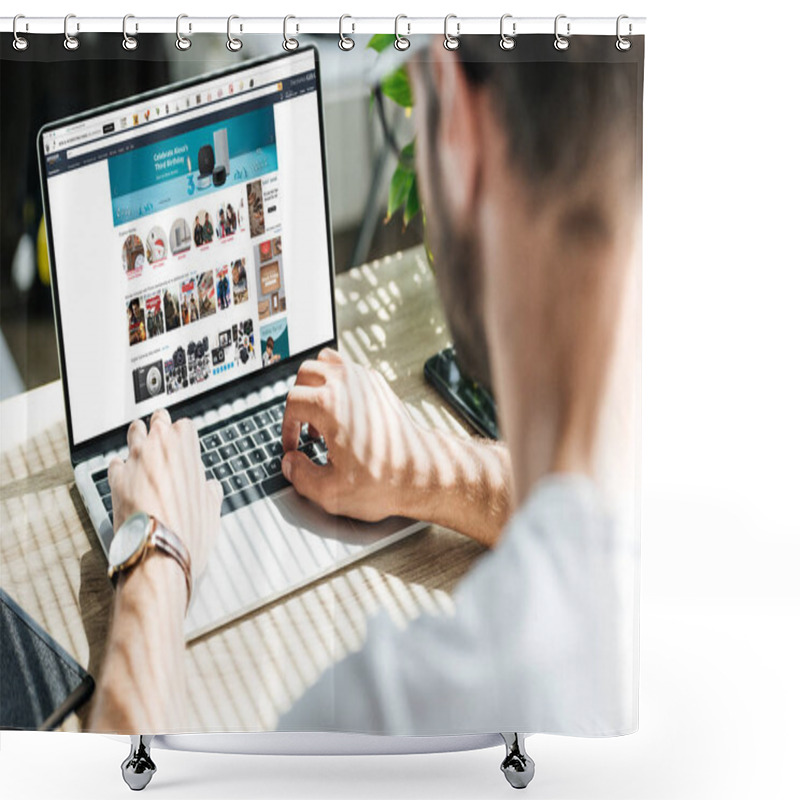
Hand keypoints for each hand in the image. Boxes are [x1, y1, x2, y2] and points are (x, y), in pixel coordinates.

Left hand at [108, 408, 222, 579]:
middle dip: (161, 425)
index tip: (186, 442)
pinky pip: (115, 463)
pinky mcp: (116, 480)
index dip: (186, 436)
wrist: (157, 552)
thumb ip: (210, 492)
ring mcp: (134, 462)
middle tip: (162, 428)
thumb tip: (210, 488)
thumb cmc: (188, 531)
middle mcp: (157, 447)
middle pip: (157, 422)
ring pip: (134, 434)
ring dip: (138, 437)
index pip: (185, 426)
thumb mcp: (211, 510)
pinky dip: (121, 466)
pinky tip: (124, 471)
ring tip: (140, 439)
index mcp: (184, 447)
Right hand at [281, 348, 421, 520]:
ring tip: (319, 413)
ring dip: (315, 384)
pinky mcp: (379, 384)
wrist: (421, 472)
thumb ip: (300, 477)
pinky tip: (341, 410)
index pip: (292, 402)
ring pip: (326, 361)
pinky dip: (337, 381)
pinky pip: (348, 368)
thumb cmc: (384, 480)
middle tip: (302, 427)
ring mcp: (365, 380)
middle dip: (298, 400)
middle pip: (305, 374)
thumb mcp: (331, 492)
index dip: (286, 427)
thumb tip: (291, 464)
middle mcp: (347, 385)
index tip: (293, 446)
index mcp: (330, 406)